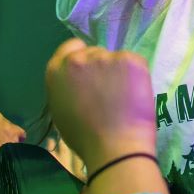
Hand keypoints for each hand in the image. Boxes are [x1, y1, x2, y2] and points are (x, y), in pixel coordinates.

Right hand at [43, 38, 155, 172]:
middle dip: (102, 68)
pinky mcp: (130, 60)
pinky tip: (135, 94)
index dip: (83, 58)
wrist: (115, 147)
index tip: (91, 71)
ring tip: (124, 96)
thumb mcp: (61, 109)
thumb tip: (79, 81)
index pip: (71, 47)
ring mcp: (105, 58)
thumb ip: (66, 86)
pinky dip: (136, 74)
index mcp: (56, 70)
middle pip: (94, 53)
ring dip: (119, 72)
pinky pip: (134, 62)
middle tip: (110, 91)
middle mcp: (78, 59)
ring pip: (115, 59)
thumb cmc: (85, 137)